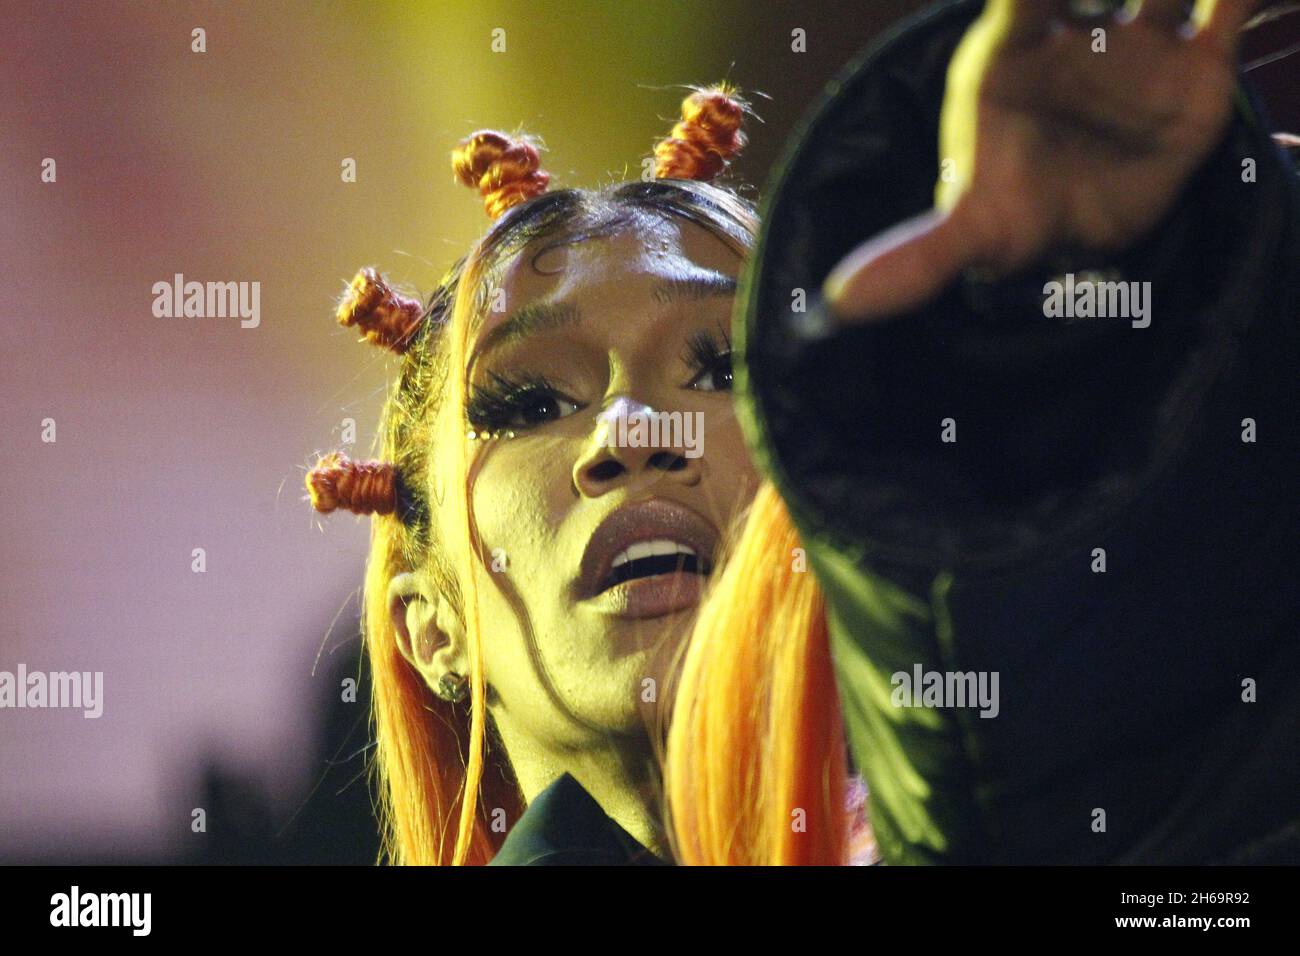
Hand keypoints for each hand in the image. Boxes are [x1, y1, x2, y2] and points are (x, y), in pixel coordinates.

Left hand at [823, 0, 1259, 321]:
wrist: (1083, 238)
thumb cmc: (1013, 215)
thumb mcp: (971, 236)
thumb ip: (918, 258)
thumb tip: (840, 303)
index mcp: (1006, 55)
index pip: (1019, 1)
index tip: (1047, 8)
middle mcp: (1070, 36)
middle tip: (1114, 2)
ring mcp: (1133, 47)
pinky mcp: (1194, 67)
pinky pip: (1224, 8)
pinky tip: (1233, 0)